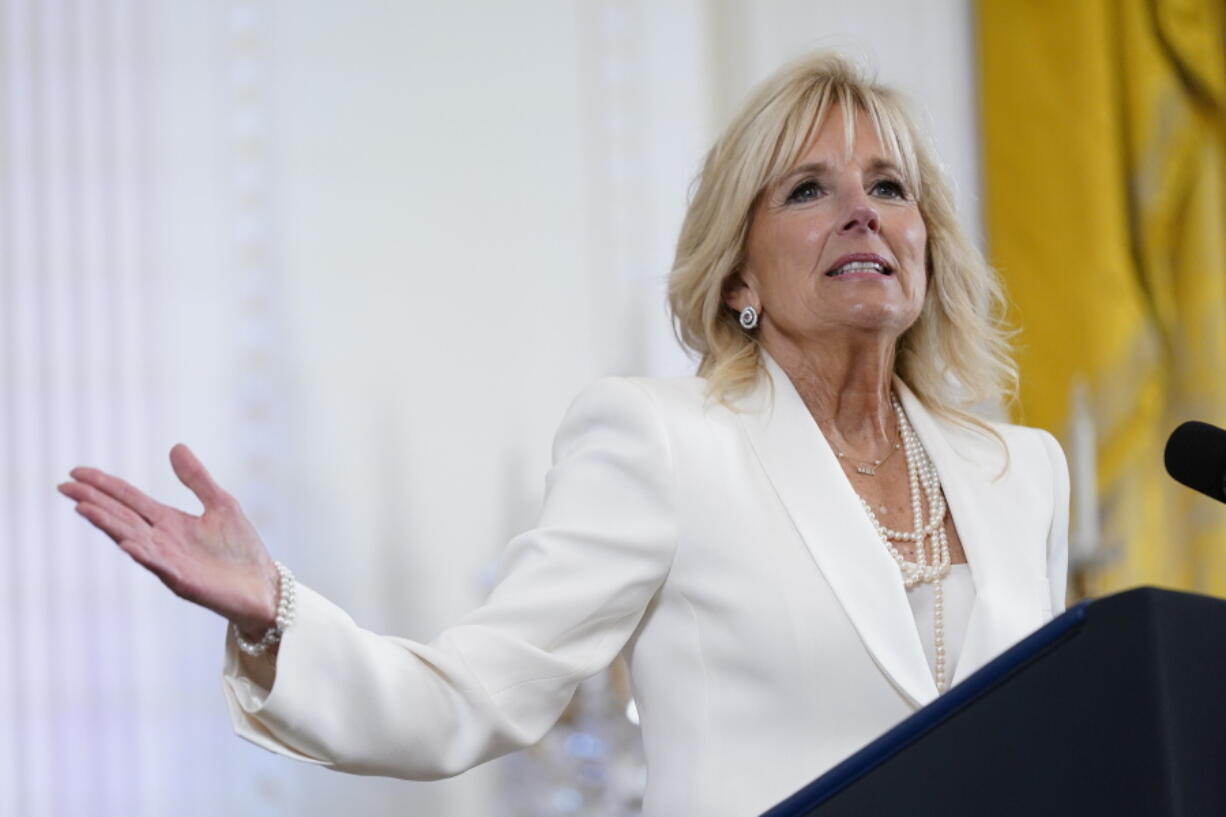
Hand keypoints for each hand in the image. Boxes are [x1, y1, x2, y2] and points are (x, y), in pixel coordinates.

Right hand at [58, 443, 279, 638]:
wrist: (263, 586)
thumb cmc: (240, 549)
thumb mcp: (220, 503)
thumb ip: (196, 479)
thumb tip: (175, 446)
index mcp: (169, 522)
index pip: (128, 499)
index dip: (104, 485)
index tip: (76, 471)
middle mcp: (161, 540)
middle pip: (121, 516)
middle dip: (93, 501)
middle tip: (64, 485)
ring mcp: (169, 561)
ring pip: (131, 539)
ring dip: (108, 525)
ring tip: (83, 507)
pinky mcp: (184, 581)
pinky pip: (159, 566)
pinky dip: (144, 554)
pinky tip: (127, 543)